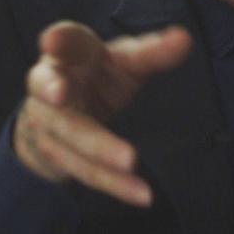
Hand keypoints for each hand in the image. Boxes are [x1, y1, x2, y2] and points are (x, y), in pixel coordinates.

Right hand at [14, 21, 191, 207]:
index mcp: (69, 55)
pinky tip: (142, 195)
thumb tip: (184, 39)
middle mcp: (49, 85)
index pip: (64, 42)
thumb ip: (151, 52)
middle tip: (59, 93)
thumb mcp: (123, 61)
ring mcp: (49, 123)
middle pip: (52, 90)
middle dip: (54, 93)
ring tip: (131, 161)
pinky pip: (86, 171)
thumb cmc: (96, 76)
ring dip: (98, 150)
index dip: (58, 40)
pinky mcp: (59, 156)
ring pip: (70, 138)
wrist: (57, 114)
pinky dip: (114, 185)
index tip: (52, 40)